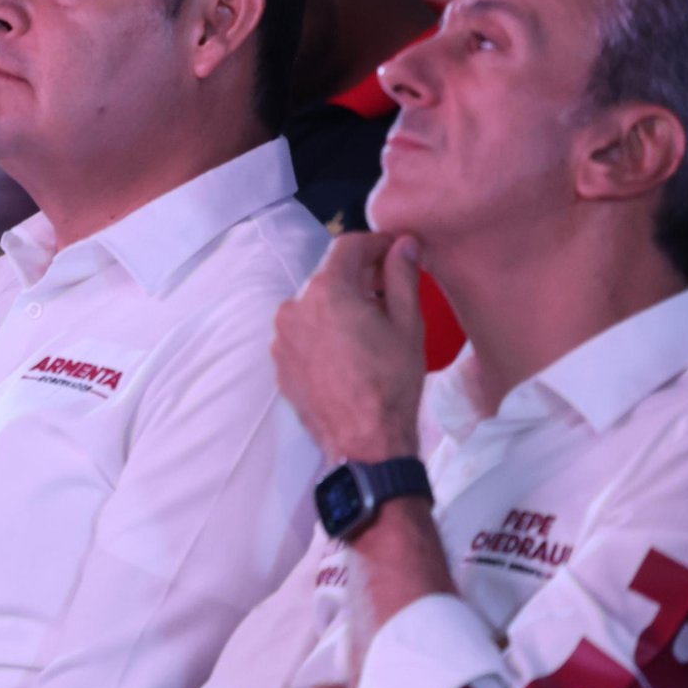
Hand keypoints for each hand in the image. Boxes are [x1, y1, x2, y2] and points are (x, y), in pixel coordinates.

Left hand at [275, 233, 425, 461]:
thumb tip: (403, 243)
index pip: (348, 246)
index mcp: (325, 290)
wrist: (365, 443)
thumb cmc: (391, 382)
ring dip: (339, 306)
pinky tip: (348, 353)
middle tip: (389, 292)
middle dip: (359, 277)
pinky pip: (303, 335)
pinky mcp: (280, 364)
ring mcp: (282, 338)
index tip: (395, 250)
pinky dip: (323, 333)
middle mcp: (294, 308)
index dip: (375, 243)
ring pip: (314, 306)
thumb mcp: (407, 323)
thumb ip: (402, 275)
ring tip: (369, 328)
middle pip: (329, 276)